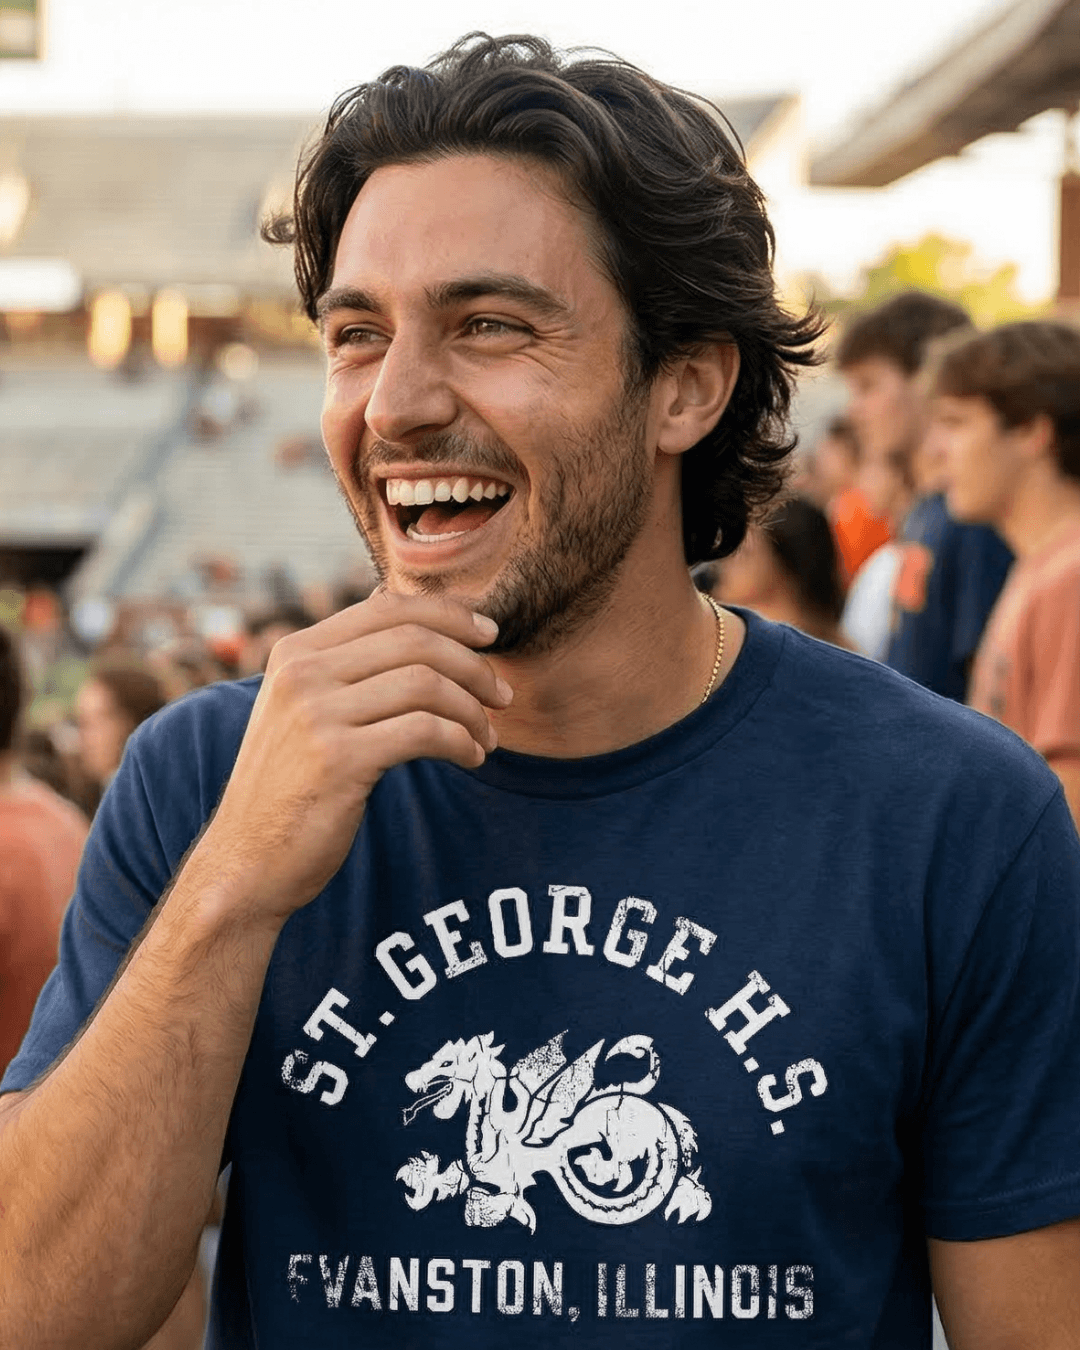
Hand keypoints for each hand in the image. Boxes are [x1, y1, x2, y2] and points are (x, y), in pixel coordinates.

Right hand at [195, 591, 511, 924]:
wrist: (247, 862)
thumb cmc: (291, 785)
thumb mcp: (302, 707)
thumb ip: (343, 659)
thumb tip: (389, 600)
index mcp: (296, 651)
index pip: (389, 607)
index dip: (450, 614)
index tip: (490, 634)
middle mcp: (301, 673)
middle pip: (415, 640)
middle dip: (473, 665)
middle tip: (501, 695)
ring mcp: (315, 715)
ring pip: (426, 684)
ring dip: (472, 710)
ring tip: (486, 738)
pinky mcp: (338, 760)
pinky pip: (425, 731)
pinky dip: (461, 742)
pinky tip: (471, 757)